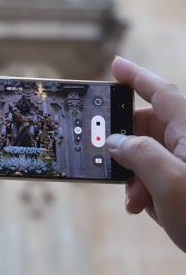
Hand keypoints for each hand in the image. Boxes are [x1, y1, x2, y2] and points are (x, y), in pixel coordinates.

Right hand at [105, 56, 185, 251]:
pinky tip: (145, 208)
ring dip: (133, 177)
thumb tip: (115, 141)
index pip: (161, 92)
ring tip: (135, 201)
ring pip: (148, 156)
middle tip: (106, 164)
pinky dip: (145, 190)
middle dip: (125, 149)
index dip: (136, 77)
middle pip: (148, 128)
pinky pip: (157, 176)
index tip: (115, 66)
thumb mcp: (168, 184)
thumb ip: (138, 154)